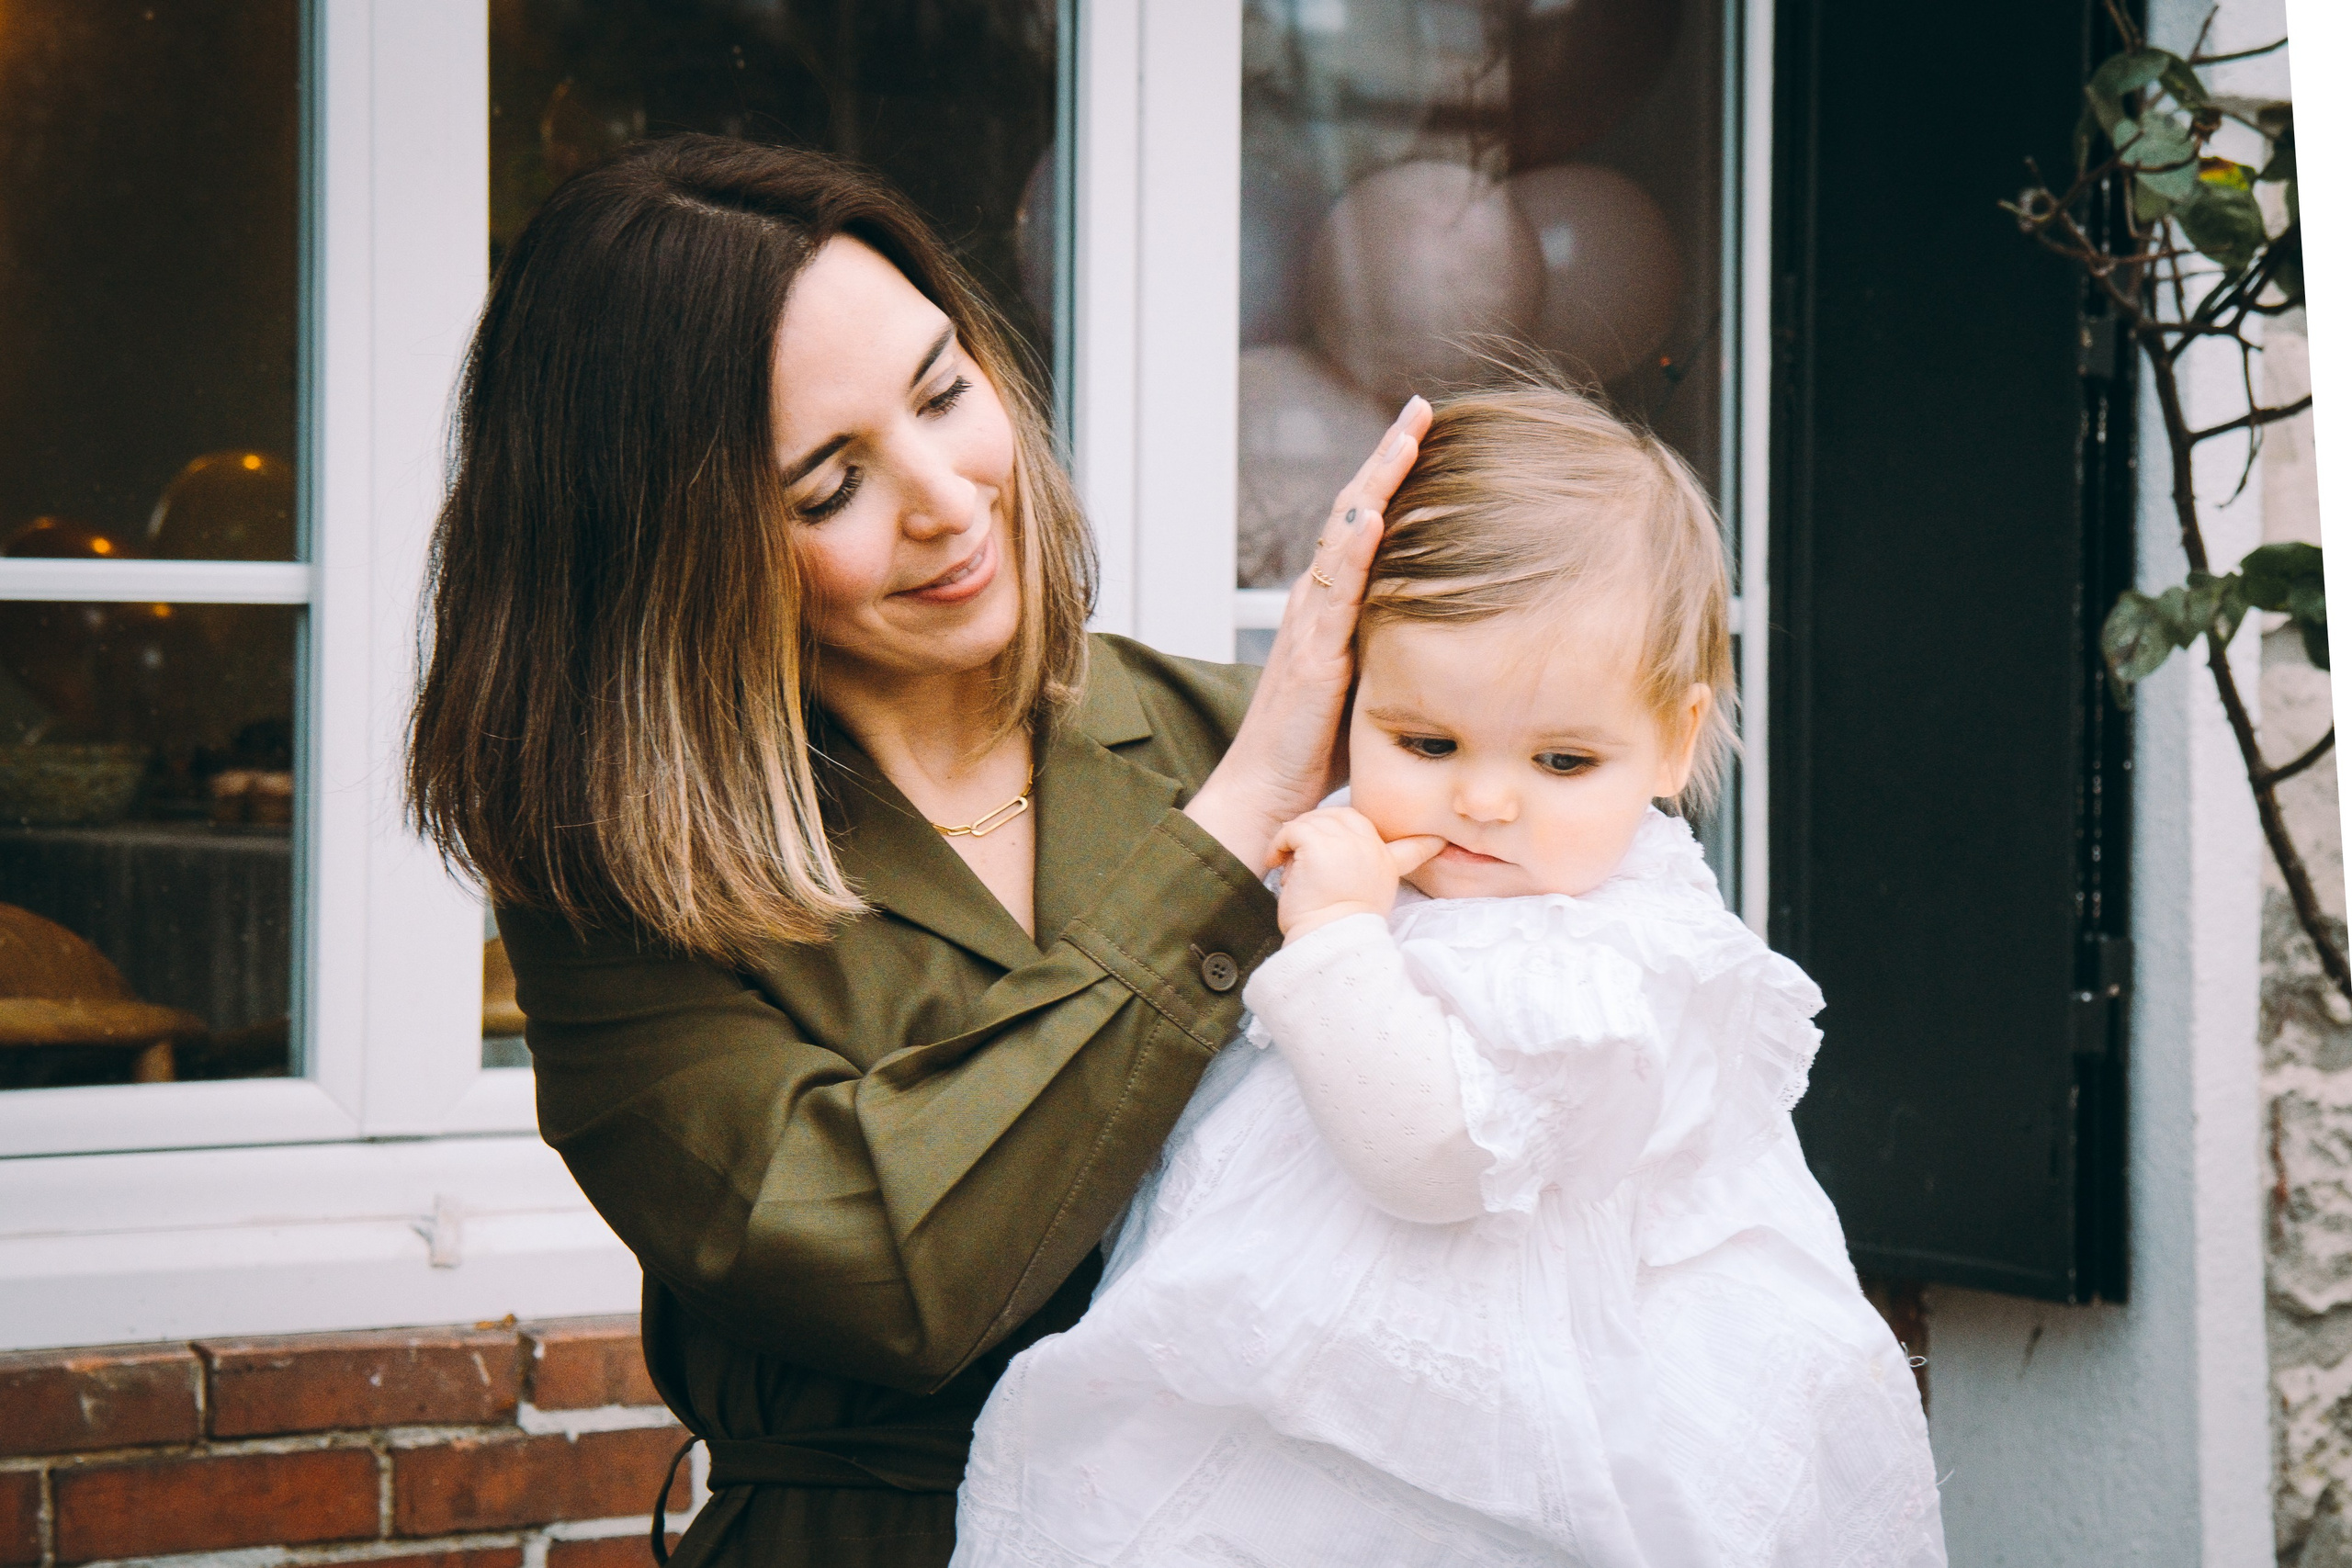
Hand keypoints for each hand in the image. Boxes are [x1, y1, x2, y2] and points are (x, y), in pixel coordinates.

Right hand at [1185, 394, 1432, 871]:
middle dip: (1387, 459)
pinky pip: (1333, 596)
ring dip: (1375, 484)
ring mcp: (1310, 627)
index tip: (1425, 434)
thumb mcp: (1373, 687)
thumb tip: (1458, 639)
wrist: (1266, 797)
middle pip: (1352, 513)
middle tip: (1420, 409)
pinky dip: (1353, 551)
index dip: (1391, 479)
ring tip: (1405, 436)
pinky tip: (1373, 513)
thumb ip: (1400, 652)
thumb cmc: (1316, 753)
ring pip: (1343, 539)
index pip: (1364, 528)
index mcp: (1331, 610)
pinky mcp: (1310, 659)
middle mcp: (1316, 606)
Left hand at [1270, 807, 1444, 939]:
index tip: (1439, 841)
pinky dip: (1279, 844)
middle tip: (1300, 852)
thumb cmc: (1337, 930)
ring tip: (1288, 865)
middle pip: (1342, 816)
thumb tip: (1335, 864)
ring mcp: (1348, 842)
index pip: (1413, 846)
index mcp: (1386, 865)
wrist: (1328, 940)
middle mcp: (1372, 848)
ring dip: (1294, 840)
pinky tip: (1276, 862)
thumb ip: (1364, 878)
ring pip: (1313, 820)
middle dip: (1318, 827)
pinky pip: (1293, 829)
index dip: (1425, 843)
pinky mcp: (1320, 843)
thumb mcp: (1365, 902)